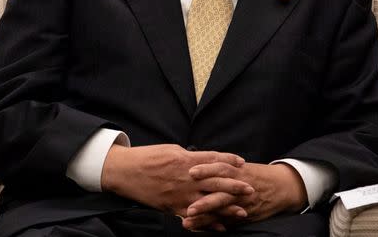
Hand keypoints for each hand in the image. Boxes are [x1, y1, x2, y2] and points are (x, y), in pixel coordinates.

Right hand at [100, 144, 252, 219]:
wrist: (126, 171)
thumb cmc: (147, 157)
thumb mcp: (170, 150)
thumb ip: (188, 156)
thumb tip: (202, 159)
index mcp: (186, 160)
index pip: (212, 159)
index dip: (228, 160)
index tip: (241, 162)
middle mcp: (186, 178)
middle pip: (216, 182)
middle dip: (235, 186)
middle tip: (251, 189)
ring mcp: (180, 194)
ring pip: (208, 202)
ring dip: (227, 208)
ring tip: (242, 211)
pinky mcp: (173, 207)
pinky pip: (194, 216)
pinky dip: (208, 223)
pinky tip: (220, 227)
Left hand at [181, 162, 306, 231]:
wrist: (282, 186)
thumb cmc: (256, 174)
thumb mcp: (241, 166)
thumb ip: (221, 166)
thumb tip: (194, 164)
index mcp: (238, 171)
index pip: (221, 168)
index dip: (206, 169)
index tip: (190, 171)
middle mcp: (239, 187)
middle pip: (221, 193)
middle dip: (204, 201)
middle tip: (188, 206)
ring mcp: (242, 202)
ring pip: (222, 210)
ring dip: (205, 217)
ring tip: (188, 222)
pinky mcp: (245, 214)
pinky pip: (228, 221)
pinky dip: (214, 225)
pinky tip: (200, 229)